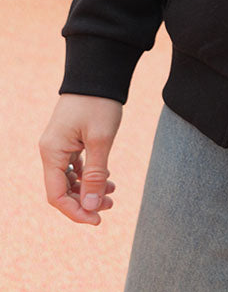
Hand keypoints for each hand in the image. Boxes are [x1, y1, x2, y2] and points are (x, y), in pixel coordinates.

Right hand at [39, 94, 122, 224]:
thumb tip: (90, 206)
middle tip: (110, 204)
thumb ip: (95, 174)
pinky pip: (75, 166)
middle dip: (85, 201)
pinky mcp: (70, 139)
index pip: (56, 195)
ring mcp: (59, 145)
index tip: (98, 219)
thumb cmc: (99, 102)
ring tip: (112, 193)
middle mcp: (51, 151)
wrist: (98, 72)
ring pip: (70, 179)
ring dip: (89, 189)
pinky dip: (90, 174)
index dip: (76, 211)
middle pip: (63, 189)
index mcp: (52, 152)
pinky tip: (107, 179)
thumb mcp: (101, 139)